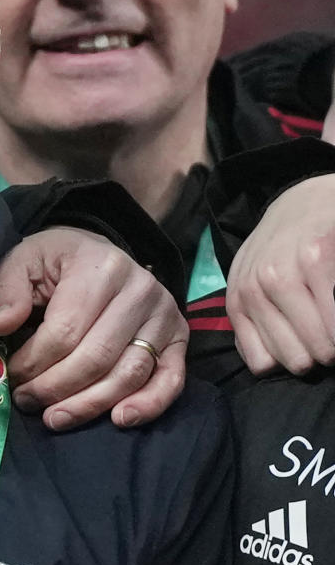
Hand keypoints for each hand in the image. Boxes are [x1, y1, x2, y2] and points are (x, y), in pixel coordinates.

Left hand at [0, 228, 187, 430]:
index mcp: (100, 267)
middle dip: (55, 388)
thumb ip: (7, 290)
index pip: (65, 331)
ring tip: (55, 418)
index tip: (12, 376)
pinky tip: (119, 420)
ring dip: (89, 405)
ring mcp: (164, 314)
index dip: (33, 362)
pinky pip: (170, 380)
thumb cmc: (56, 264)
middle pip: (96, 357)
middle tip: (27, 402)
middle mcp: (140, 289)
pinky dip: (148, 405)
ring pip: (128, 374)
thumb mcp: (23, 261)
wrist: (98, 256)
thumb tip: (2, 325)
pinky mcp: (178, 337)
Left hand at [226, 174, 334, 373]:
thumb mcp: (250, 282)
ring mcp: (290, 272)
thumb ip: (250, 322)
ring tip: (334, 328)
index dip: (290, 362)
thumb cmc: (280, 249)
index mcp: (239, 300)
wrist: (306, 199)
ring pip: (323, 345)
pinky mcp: (319, 258)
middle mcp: (258, 287)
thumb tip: (264, 365)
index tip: (304, 350)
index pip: (264, 364)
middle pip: (298, 360)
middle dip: (318, 357)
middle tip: (328, 340)